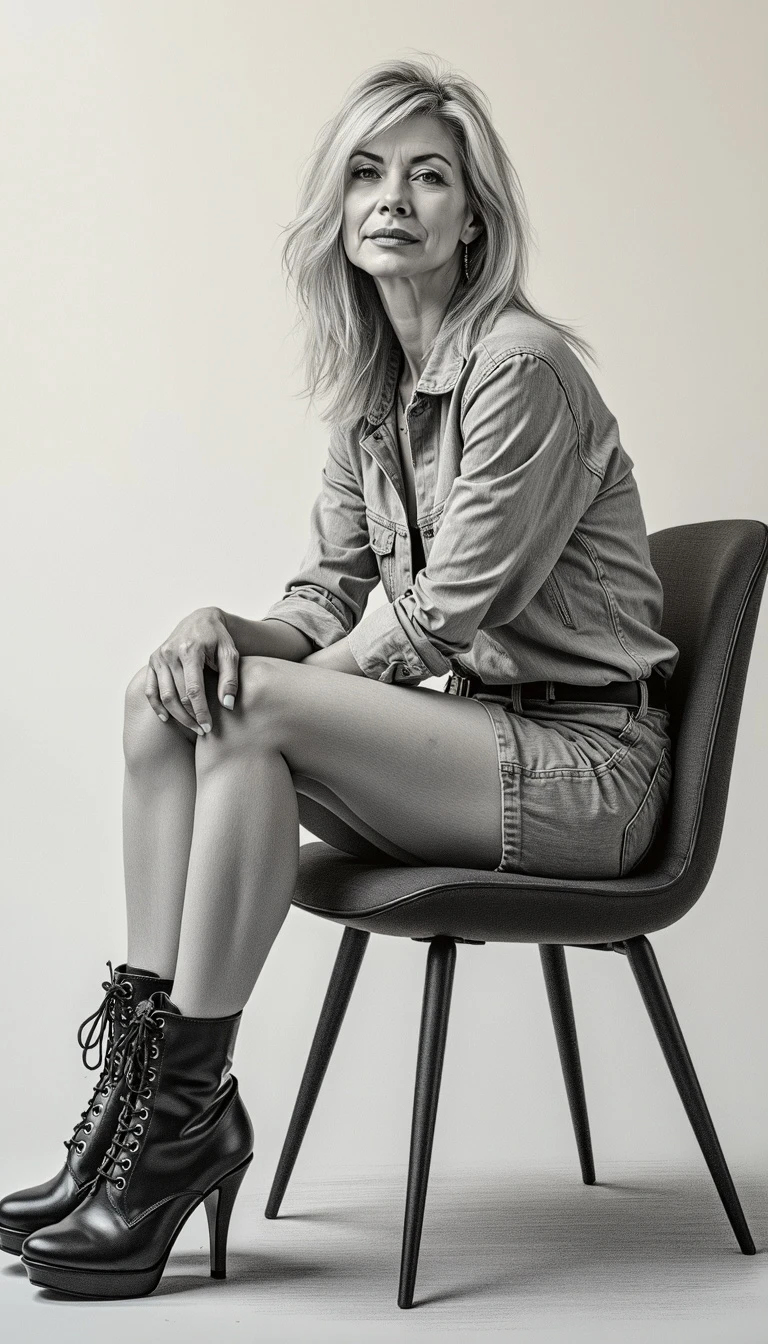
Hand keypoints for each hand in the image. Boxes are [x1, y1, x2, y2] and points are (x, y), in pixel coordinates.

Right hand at [145, 607, 238, 734]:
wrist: (201, 620)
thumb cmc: (218, 639)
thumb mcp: (230, 654)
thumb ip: (230, 679)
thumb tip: (227, 705)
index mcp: (190, 650)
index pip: (193, 690)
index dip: (201, 712)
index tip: (208, 728)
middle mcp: (170, 653)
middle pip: (178, 695)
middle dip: (190, 717)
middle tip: (203, 731)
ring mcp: (158, 657)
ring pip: (164, 696)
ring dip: (177, 716)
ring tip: (192, 727)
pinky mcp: (152, 661)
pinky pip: (150, 689)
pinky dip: (157, 706)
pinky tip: (167, 718)